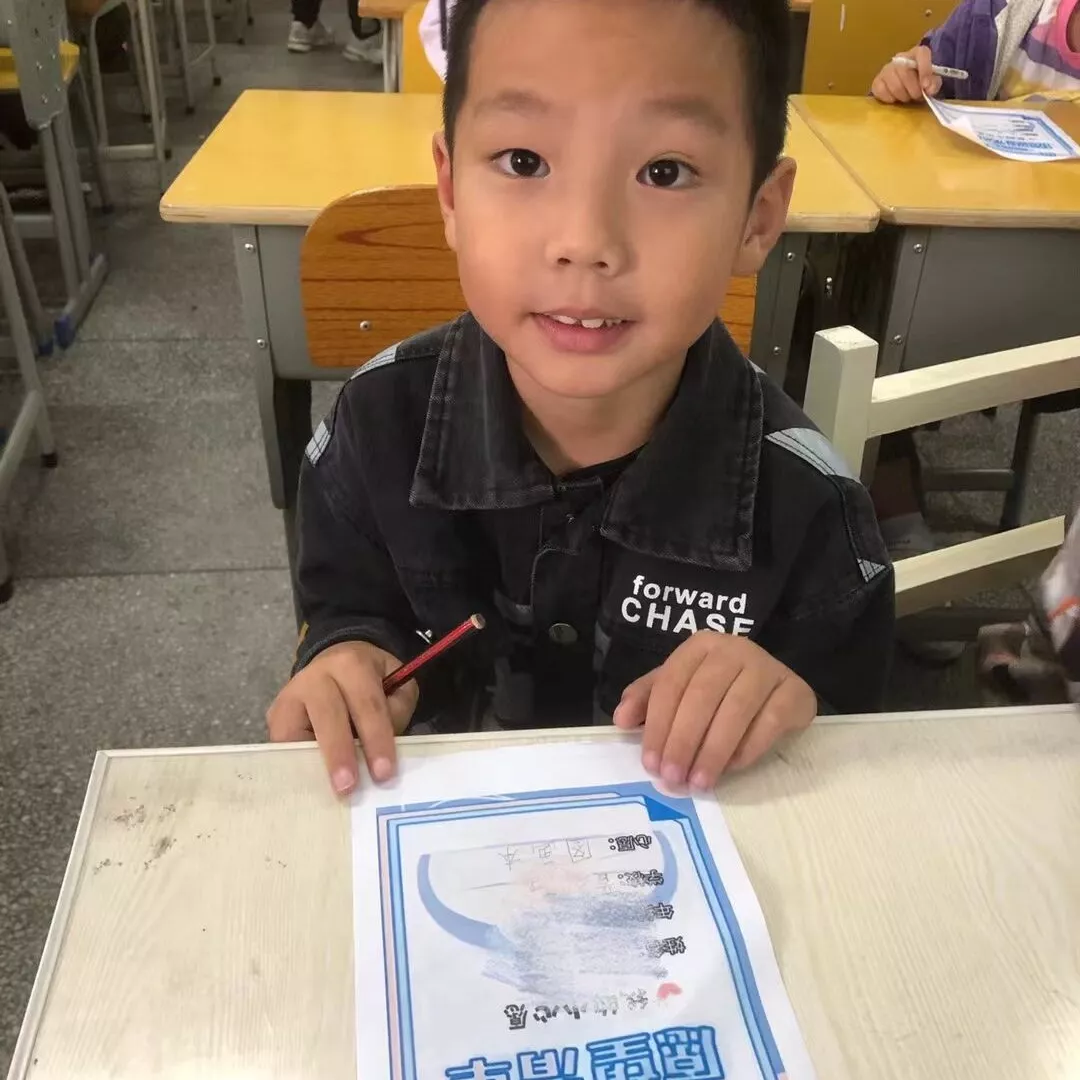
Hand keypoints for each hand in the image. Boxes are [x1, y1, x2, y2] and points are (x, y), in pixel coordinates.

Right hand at [267, 640, 418, 795]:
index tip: (384, 773)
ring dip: (313, 767)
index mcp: (352, 665)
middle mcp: (316, 677)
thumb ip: (395, 716)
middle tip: (348, 787)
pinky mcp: (275, 717)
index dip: (376, 739)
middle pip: (327, 716)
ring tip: (327, 795)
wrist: (337, 662)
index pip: (367, 704)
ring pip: (297, 734)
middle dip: (339, 754)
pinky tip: (312, 787)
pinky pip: (283, 748)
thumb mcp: (397, 688)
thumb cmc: (372, 682)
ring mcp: (290, 696)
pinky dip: (298, 769)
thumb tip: (379, 760)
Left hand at [613, 632, 815, 789]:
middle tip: (673, 777)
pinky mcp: (795, 691)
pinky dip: (748, 748)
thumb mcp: (679, 688)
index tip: (650, 763)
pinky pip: (770, 722)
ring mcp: (768, 668)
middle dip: (683, 740)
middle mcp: (734, 650)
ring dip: (713, 750)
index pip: (671, 683)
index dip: (658, 724)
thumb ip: (647, 699)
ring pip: (736, 710)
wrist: (777, 686)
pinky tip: (731, 769)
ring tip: (699, 782)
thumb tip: (621, 719)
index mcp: (699, 646)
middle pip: (702, 696)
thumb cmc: (719, 690)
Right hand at [871, 46, 941, 102]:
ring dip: (903, 96)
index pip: (921, 54)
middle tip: (918, 97)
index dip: (925, 70)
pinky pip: (881, 91)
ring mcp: (886, 69)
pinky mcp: (877, 81)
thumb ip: (934, 83)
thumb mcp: (932, 82)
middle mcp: (900, 58)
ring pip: (894, 85)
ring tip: (907, 98)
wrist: (906, 86)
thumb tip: (929, 89)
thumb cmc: (920, 82)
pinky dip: (890, 98)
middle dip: (913, 89)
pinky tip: (895, 99)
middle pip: (905, 72)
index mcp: (917, 53)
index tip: (927, 87)